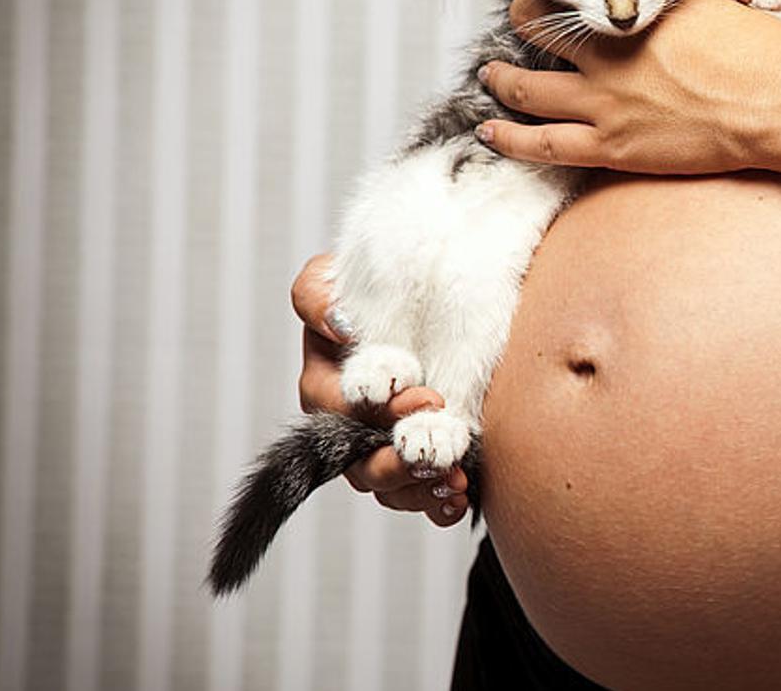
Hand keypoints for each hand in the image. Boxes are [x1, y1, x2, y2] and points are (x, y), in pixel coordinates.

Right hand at [291, 254, 469, 526]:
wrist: (435, 297)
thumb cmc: (380, 284)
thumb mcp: (336, 277)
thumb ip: (321, 295)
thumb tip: (340, 325)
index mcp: (326, 380)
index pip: (336, 407)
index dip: (373, 410)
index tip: (421, 396)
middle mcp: (348, 423)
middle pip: (357, 460)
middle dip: (398, 459)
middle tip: (437, 448)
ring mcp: (382, 447)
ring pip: (389, 486)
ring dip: (419, 488)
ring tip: (453, 484)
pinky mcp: (419, 463)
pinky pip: (420, 497)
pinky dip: (438, 504)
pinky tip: (460, 499)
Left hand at [475, 0, 780, 173]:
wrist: (770, 100)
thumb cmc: (753, 50)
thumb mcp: (705, 3)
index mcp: (628, 15)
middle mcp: (607, 56)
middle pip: (542, 32)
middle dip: (523, 21)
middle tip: (516, 16)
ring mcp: (604, 105)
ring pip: (529, 90)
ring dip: (504, 79)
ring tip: (491, 75)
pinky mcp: (613, 148)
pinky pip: (546, 145)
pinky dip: (512, 138)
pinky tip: (491, 132)